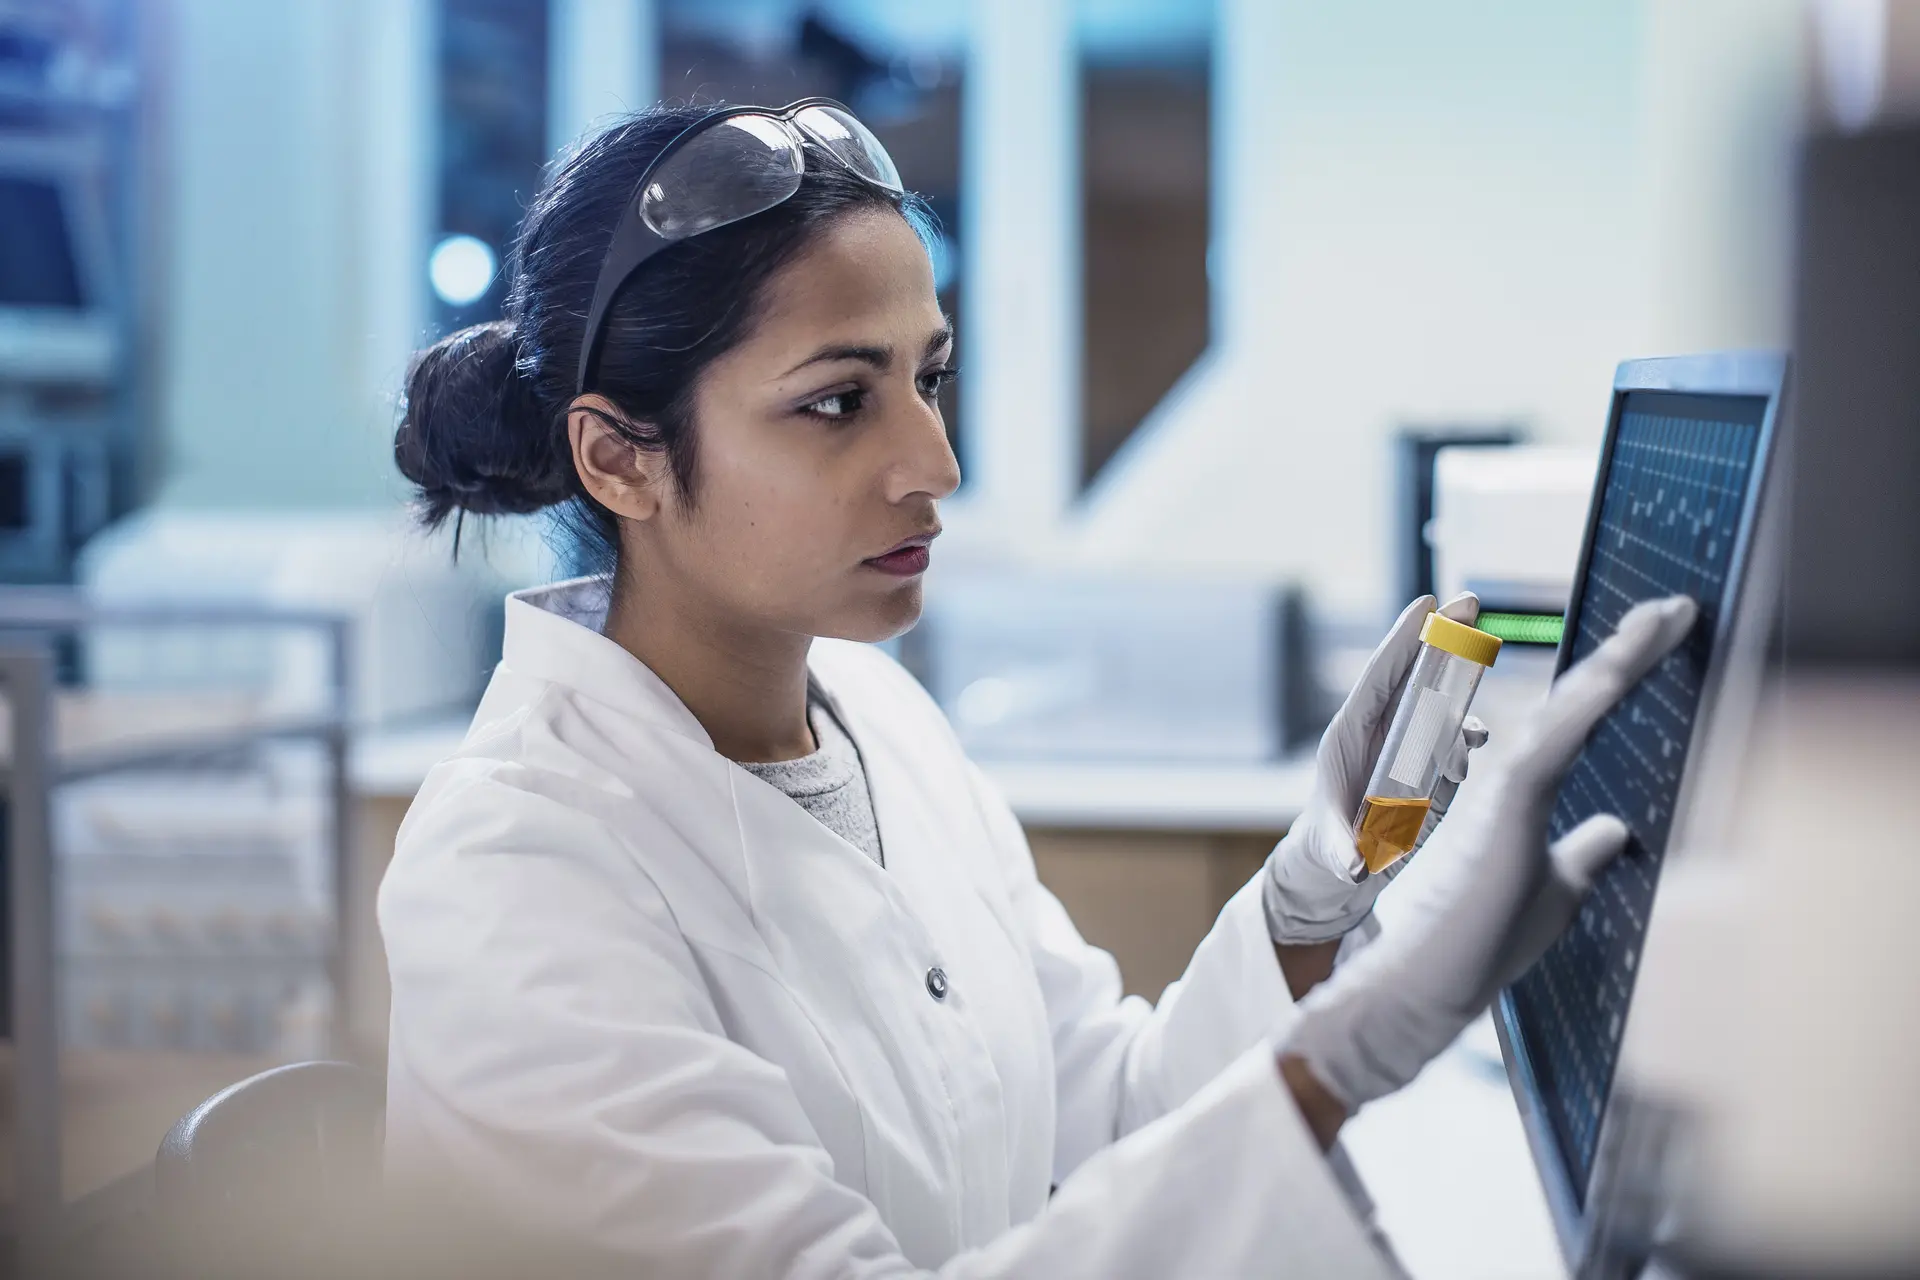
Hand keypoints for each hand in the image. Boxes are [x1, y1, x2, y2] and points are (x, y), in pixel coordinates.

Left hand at [1263, 593, 1488, 945]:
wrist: (1340, 868)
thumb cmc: (1327, 850)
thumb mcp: (1330, 851)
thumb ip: (1342, 853)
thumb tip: (1355, 866)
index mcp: (1349, 735)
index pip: (1378, 677)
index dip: (1401, 639)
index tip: (1426, 604)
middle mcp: (1381, 731)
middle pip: (1413, 674)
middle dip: (1440, 636)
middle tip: (1470, 599)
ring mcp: (1407, 746)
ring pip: (1438, 702)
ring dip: (1462, 686)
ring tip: (1478, 696)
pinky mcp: (1429, 766)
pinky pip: (1454, 740)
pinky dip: (1469, 736)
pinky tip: (1477, 742)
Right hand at [1277, 595, 1698, 1109]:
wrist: (1426, 983)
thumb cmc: (1478, 944)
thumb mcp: (1554, 892)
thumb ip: (1581, 855)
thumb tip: (1615, 829)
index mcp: (1524, 794)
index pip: (1580, 724)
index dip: (1621, 680)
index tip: (1664, 639)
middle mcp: (1513, 777)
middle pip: (1579, 701)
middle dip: (1630, 652)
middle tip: (1675, 609)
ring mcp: (1506, 786)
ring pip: (1570, 707)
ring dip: (1621, 661)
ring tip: (1663, 618)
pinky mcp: (1506, 801)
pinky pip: (1555, 739)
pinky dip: (1589, 701)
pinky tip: (1622, 669)